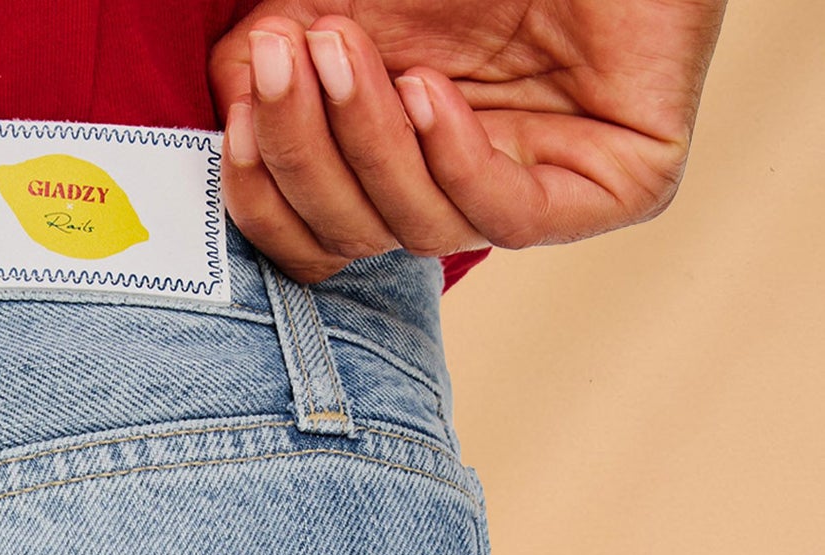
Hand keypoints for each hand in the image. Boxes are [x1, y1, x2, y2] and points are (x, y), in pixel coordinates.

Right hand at [210, 1, 727, 282]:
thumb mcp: (330, 3)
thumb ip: (265, 64)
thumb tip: (227, 121)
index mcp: (399, 163)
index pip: (316, 238)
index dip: (266, 196)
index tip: (238, 117)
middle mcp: (464, 190)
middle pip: (356, 238)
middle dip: (307, 154)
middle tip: (288, 59)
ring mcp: (545, 193)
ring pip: (421, 231)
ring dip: (371, 140)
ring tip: (347, 50)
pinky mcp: (621, 187)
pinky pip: (506, 216)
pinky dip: (454, 159)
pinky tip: (429, 90)